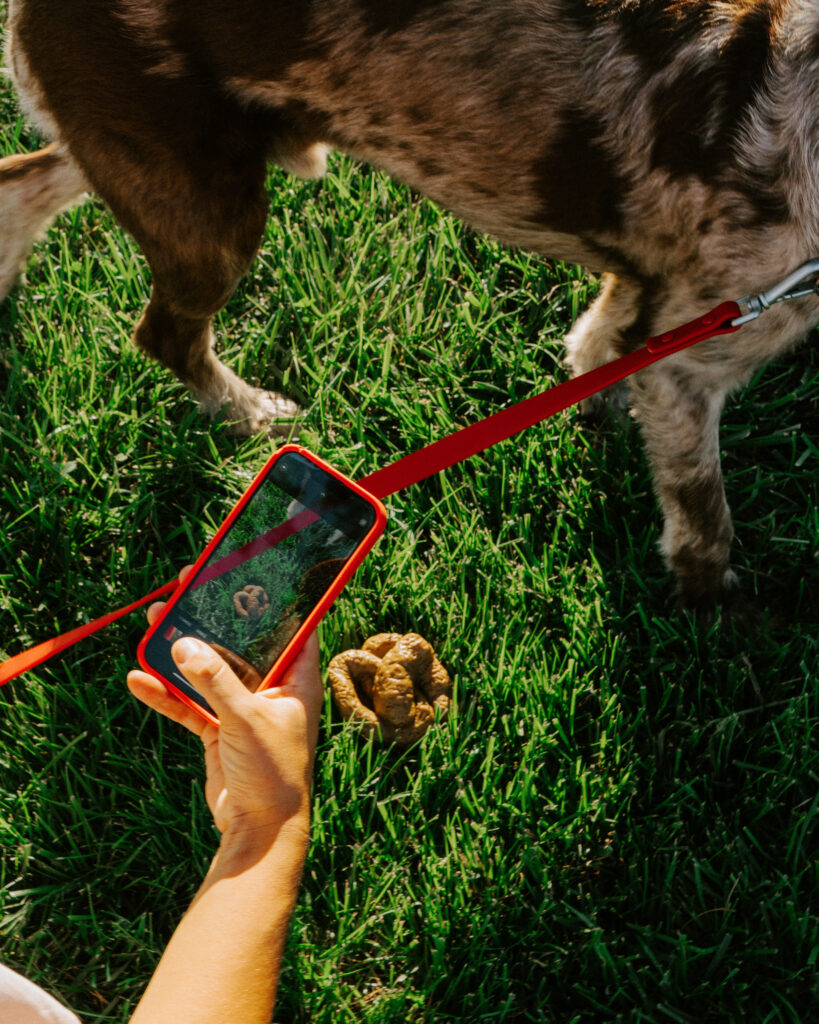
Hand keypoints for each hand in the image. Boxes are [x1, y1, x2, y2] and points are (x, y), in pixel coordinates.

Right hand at [127, 574, 322, 837]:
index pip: (292, 625)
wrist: (259, 832)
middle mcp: (271, 688)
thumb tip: (183, 644)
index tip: (253, 569)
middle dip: (213, 617)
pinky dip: (166, 694)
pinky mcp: (219, 731)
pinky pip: (189, 705)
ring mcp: (243, 709)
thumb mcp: (245, 720)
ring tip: (155, 618)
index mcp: (296, 679)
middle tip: (188, 584)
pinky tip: (138, 679)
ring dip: (182, 649)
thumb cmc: (272, 774)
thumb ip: (214, 681)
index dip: (276, 597)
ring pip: (210, 669)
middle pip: (240, 642)